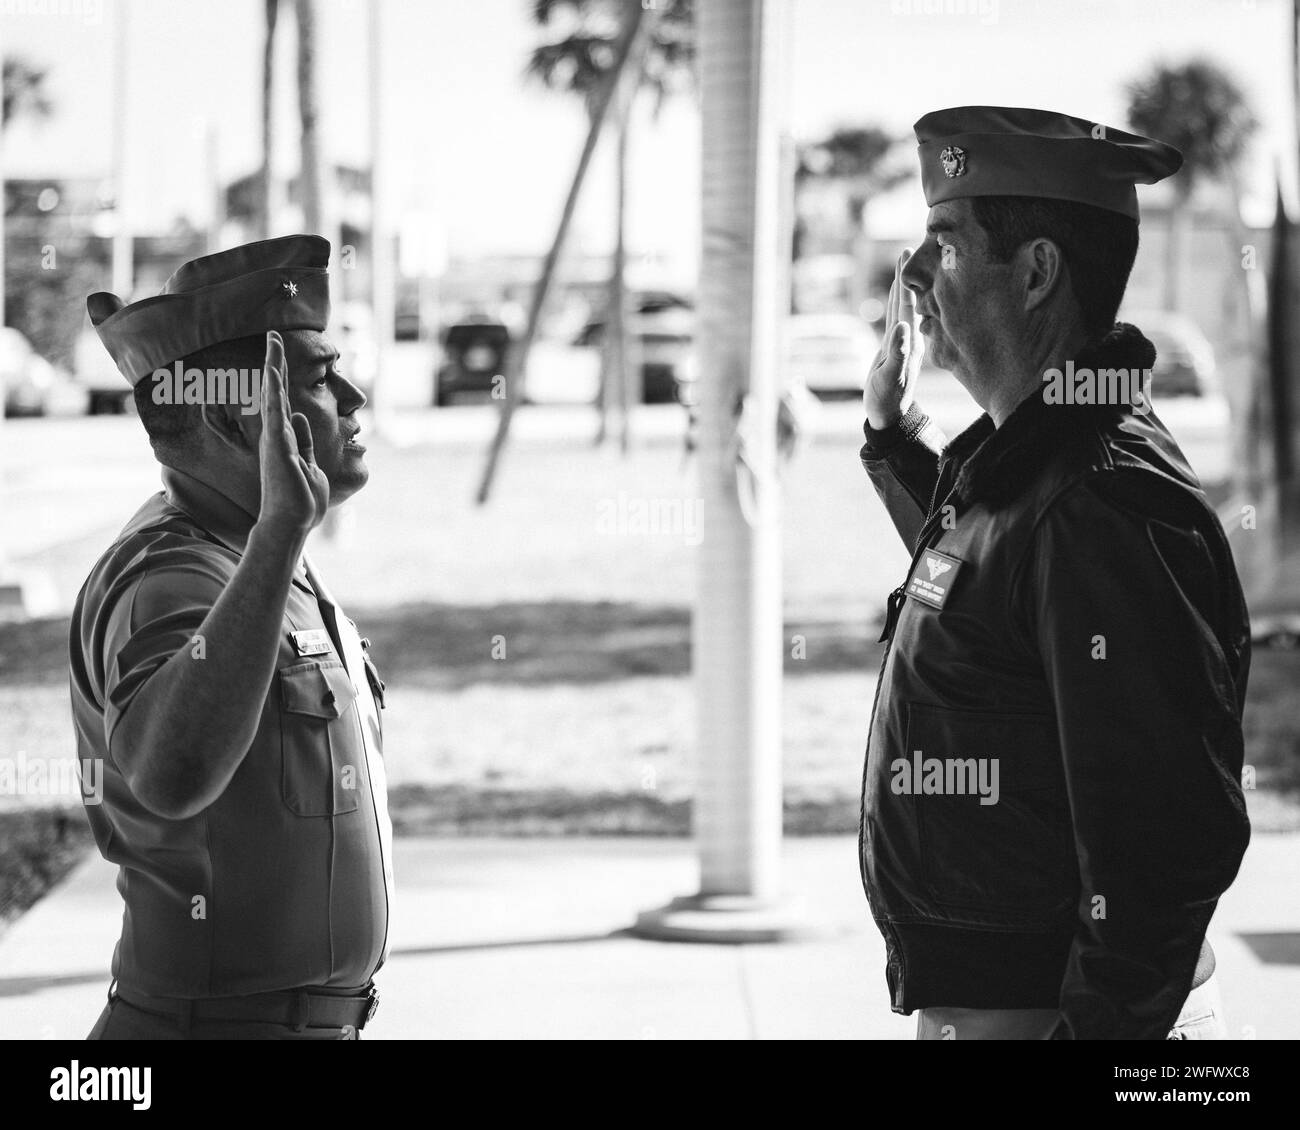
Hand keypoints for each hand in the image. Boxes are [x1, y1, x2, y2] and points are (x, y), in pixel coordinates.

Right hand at [257, 331, 329, 537]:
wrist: (292, 522)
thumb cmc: (300, 500)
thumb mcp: (309, 465)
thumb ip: (305, 442)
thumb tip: (300, 418)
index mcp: (284, 439)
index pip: (283, 402)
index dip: (282, 378)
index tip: (279, 356)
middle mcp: (276, 434)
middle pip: (274, 390)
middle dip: (274, 362)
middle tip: (272, 335)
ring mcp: (275, 438)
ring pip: (273, 394)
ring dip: (273, 366)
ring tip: (272, 339)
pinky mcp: (277, 444)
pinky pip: (274, 410)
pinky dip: (273, 388)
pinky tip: (272, 368)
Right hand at [864, 249, 923, 429]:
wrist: (888, 415)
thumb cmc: (887, 400)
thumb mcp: (889, 378)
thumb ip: (897, 353)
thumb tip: (902, 326)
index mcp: (911, 340)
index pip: (910, 303)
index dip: (907, 280)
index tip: (908, 256)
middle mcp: (911, 337)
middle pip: (908, 299)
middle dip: (907, 275)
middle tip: (907, 249)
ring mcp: (904, 341)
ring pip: (902, 306)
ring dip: (901, 286)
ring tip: (902, 266)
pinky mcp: (895, 347)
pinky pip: (896, 317)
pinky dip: (895, 302)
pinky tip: (897, 295)